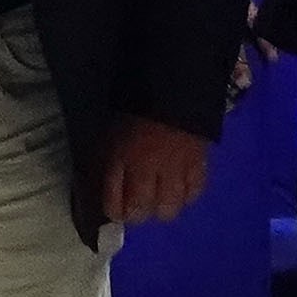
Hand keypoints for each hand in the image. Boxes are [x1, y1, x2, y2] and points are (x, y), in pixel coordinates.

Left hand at [95, 117, 214, 225]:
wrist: (174, 83)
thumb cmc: (135, 106)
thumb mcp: (111, 132)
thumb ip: (105, 160)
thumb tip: (97, 186)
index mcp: (120, 158)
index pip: (113, 204)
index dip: (113, 211)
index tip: (115, 207)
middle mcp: (146, 169)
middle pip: (141, 211)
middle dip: (136, 213)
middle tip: (137, 204)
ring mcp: (175, 168)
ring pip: (169, 208)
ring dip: (162, 207)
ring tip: (160, 198)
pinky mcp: (200, 164)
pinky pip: (194, 193)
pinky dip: (186, 195)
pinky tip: (180, 188)